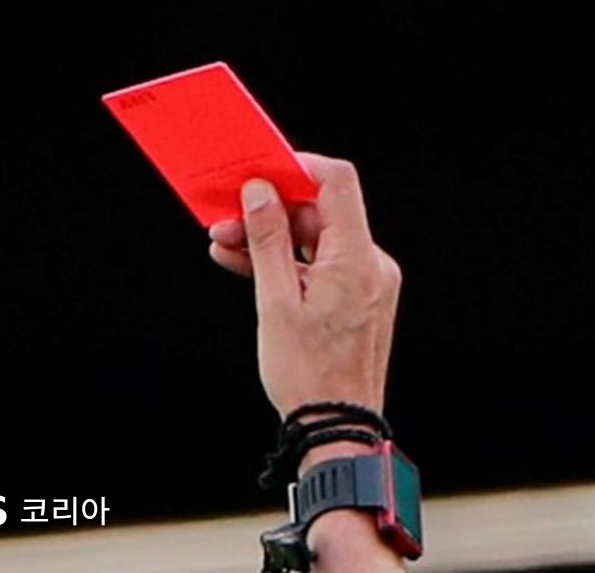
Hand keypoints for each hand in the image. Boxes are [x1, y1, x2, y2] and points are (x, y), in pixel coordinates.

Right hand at [208, 153, 401, 418]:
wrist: (336, 427)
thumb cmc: (308, 375)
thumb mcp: (276, 303)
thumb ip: (268, 241)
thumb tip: (259, 193)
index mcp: (357, 260)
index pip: (337, 184)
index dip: (298, 167)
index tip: (261, 170)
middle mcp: (370, 265)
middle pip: (320, 214)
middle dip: (269, 213)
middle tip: (225, 219)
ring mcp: (364, 283)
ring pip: (314, 242)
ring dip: (271, 240)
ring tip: (225, 245)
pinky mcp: (355, 299)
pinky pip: (319, 266)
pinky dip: (286, 264)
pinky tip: (246, 265)